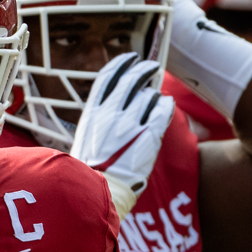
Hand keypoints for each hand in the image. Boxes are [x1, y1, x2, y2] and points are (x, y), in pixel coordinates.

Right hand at [70, 53, 173, 214]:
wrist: (97, 194)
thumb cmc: (87, 174)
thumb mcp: (84, 141)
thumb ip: (97, 123)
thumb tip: (109, 112)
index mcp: (93, 113)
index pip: (108, 77)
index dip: (122, 64)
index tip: (130, 58)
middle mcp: (111, 113)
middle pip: (131, 80)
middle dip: (143, 70)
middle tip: (152, 67)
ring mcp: (130, 123)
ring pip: (148, 95)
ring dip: (154, 94)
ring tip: (157, 97)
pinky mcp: (149, 136)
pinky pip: (162, 110)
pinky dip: (166, 104)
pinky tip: (167, 105)